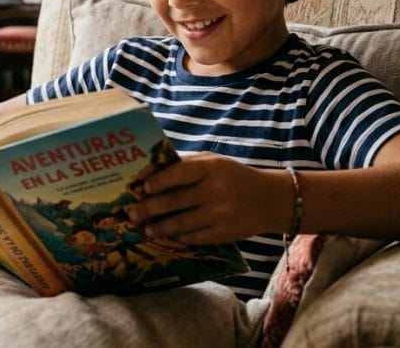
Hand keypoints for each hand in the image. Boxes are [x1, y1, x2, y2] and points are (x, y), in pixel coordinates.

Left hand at [124, 152, 272, 244]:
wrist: (268, 199)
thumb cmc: (233, 176)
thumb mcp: (213, 162)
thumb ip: (186, 165)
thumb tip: (151, 173)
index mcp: (211, 168)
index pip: (178, 173)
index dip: (157, 181)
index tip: (141, 188)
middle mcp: (215, 190)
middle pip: (174, 201)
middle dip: (148, 209)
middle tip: (131, 214)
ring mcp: (220, 214)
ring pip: (181, 223)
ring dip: (160, 228)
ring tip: (147, 230)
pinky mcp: (224, 233)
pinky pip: (194, 237)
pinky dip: (179, 237)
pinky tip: (169, 237)